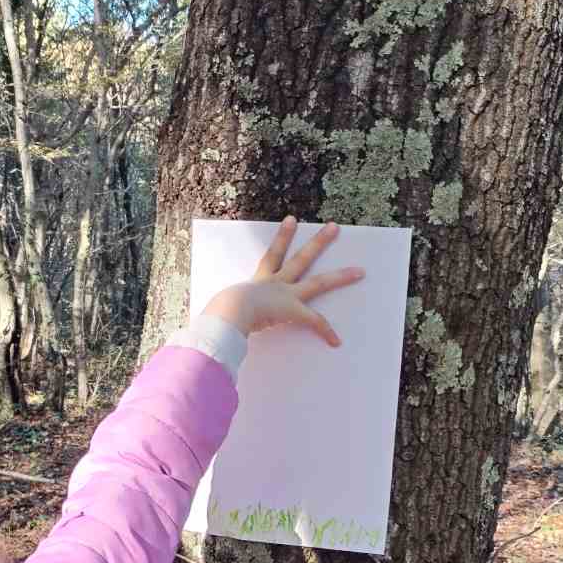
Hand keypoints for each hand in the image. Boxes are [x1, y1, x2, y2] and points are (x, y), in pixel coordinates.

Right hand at [202, 219, 363, 346]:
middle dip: (319, 243)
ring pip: (319, 282)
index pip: (271, 257)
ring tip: (360, 271)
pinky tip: (336, 341)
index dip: (282, 238)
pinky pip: (314, 322)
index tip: (292, 220)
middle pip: (302, 258)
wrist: (226, 313)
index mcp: (258, 281)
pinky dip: (325, 333)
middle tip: (334, 228)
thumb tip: (203, 326)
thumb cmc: (218, 313)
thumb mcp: (219, 310)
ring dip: (340, 277)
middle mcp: (275, 283)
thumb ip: (218, 317)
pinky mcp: (292, 310)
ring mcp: (286, 295)